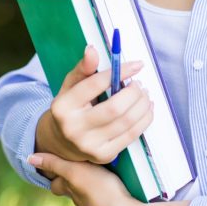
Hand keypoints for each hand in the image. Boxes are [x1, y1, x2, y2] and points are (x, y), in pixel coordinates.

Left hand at [28, 151, 189, 205]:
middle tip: (74, 164)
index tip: (54, 162)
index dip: (54, 173)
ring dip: (88, 181)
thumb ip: (55, 164)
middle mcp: (82, 199)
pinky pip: (104, 195)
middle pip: (70, 189)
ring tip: (95, 167)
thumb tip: (29, 158)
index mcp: (71, 189)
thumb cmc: (100, 192)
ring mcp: (98, 204)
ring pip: (87, 192)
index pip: (56, 183)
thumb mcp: (75, 173)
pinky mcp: (114, 205)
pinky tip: (113, 178)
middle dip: (69, 178)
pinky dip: (104, 186)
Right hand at [36, 45, 152, 164]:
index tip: (137, 65)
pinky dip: (144, 120)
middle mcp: (73, 128)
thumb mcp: (70, 86)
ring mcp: (89, 145)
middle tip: (139, 84)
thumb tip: (93, 49)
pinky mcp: (103, 156)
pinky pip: (131, 136)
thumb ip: (83, 69)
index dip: (120, 72)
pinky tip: (146, 109)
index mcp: (62, 107)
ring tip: (144, 94)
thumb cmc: (70, 109)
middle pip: (115, 108)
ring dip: (142, 105)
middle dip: (134, 93)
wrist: (59, 143)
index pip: (95, 85)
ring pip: (126, 122)